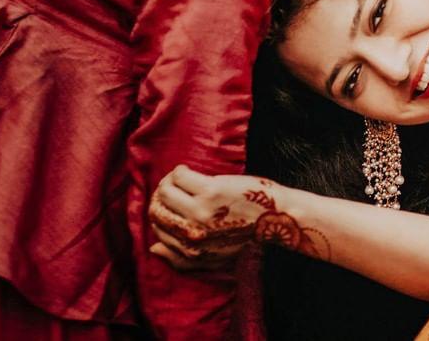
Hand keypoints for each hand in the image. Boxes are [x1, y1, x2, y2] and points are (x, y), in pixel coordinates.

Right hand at [150, 166, 325, 271]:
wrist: (274, 218)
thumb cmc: (243, 234)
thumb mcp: (212, 257)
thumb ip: (181, 258)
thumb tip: (154, 247)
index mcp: (190, 252)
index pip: (156, 229)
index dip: (157, 212)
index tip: (165, 201)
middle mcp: (191, 234)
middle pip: (155, 209)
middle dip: (159, 194)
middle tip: (169, 185)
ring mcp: (200, 211)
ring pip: (165, 190)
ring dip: (168, 180)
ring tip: (178, 177)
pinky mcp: (210, 191)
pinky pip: (179, 176)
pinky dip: (179, 171)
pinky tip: (186, 170)